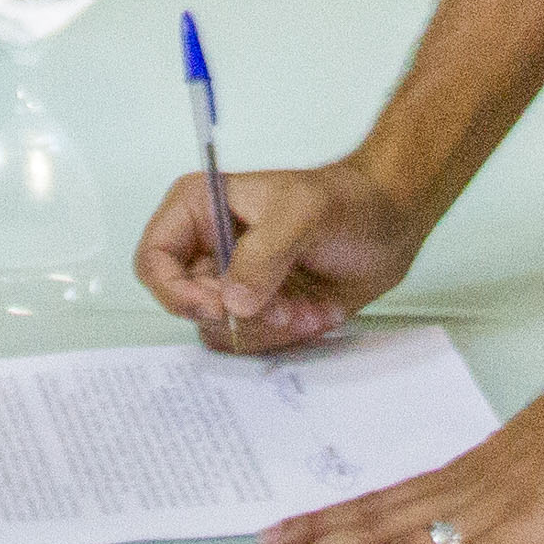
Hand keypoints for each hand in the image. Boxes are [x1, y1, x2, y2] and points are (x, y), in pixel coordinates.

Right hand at [133, 158, 432, 352]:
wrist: (390, 225)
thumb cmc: (347, 200)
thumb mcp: (304, 213)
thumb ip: (264, 254)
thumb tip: (234, 301)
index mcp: (199, 209)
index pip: (154, 260)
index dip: (177, 292)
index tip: (220, 306)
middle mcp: (207, 249)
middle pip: (187, 305)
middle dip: (239, 314)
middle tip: (283, 306)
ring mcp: (233, 282)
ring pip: (220, 330)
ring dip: (267, 327)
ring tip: (305, 304)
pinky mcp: (259, 309)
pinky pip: (251, 343)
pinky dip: (284, 336)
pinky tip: (314, 310)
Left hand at [244, 350, 543, 543]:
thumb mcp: (520, 464)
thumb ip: (486, 494)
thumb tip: (459, 519)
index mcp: (454, 477)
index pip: (371, 504)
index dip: (319, 525)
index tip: (272, 539)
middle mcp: (457, 495)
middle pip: (369, 531)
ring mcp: (487, 518)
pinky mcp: (525, 540)